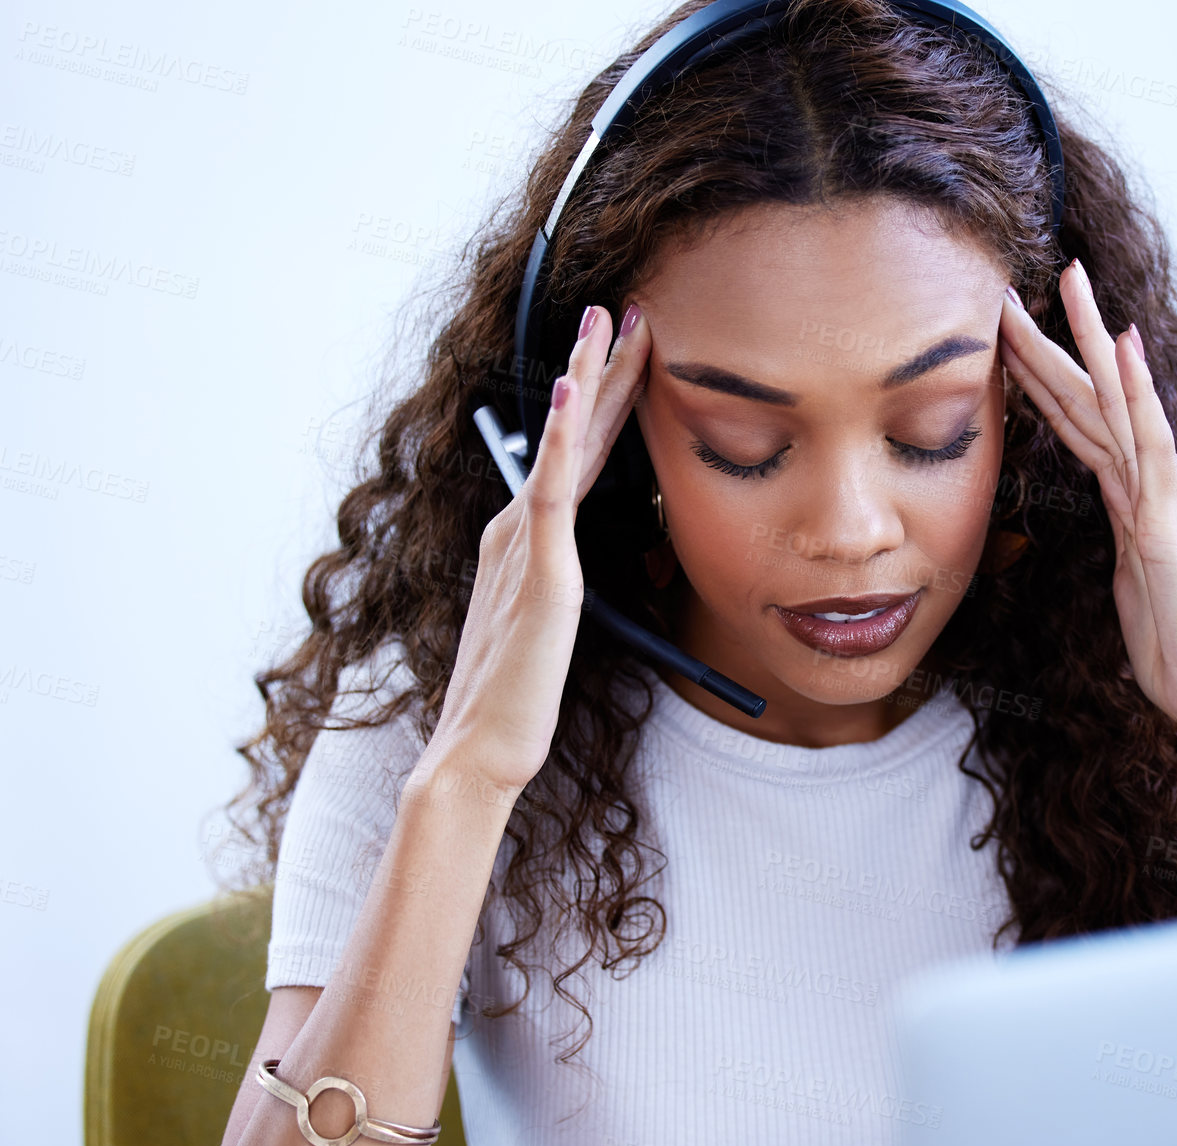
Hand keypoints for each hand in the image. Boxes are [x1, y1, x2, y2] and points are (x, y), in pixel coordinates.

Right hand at [421, 302, 650, 791]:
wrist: (480, 748)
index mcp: (531, 538)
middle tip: (628, 306)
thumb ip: (561, 581)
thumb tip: (580, 563)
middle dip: (604, 365)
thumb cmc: (516, 697)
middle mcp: (522, 527)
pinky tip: (575, 392)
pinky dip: (565, 438)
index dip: (609, 398)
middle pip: (576, 433)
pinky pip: (553, 492)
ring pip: (565, 445)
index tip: (636, 347)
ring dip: (588, 377)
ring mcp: (527, 544)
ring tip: (608, 323)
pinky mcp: (539, 571)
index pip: (582, 453)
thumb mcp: (550, 624)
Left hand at [998, 260, 1176, 738]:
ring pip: (1112, 398)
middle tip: (1006, 289)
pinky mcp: (1167, 512)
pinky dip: (1134, 386)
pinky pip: (1146, 438)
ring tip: (1066, 277)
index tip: (1004, 338)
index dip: (1039, 378)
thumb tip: (1122, 535)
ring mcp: (1163, 488)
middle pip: (1086, 396)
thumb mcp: (1139, 584)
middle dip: (1044, 342)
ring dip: (1086, 337)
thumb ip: (1131, 547)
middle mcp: (1154, 476)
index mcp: (1141, 492)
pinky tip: (1122, 341)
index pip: (1078, 422)